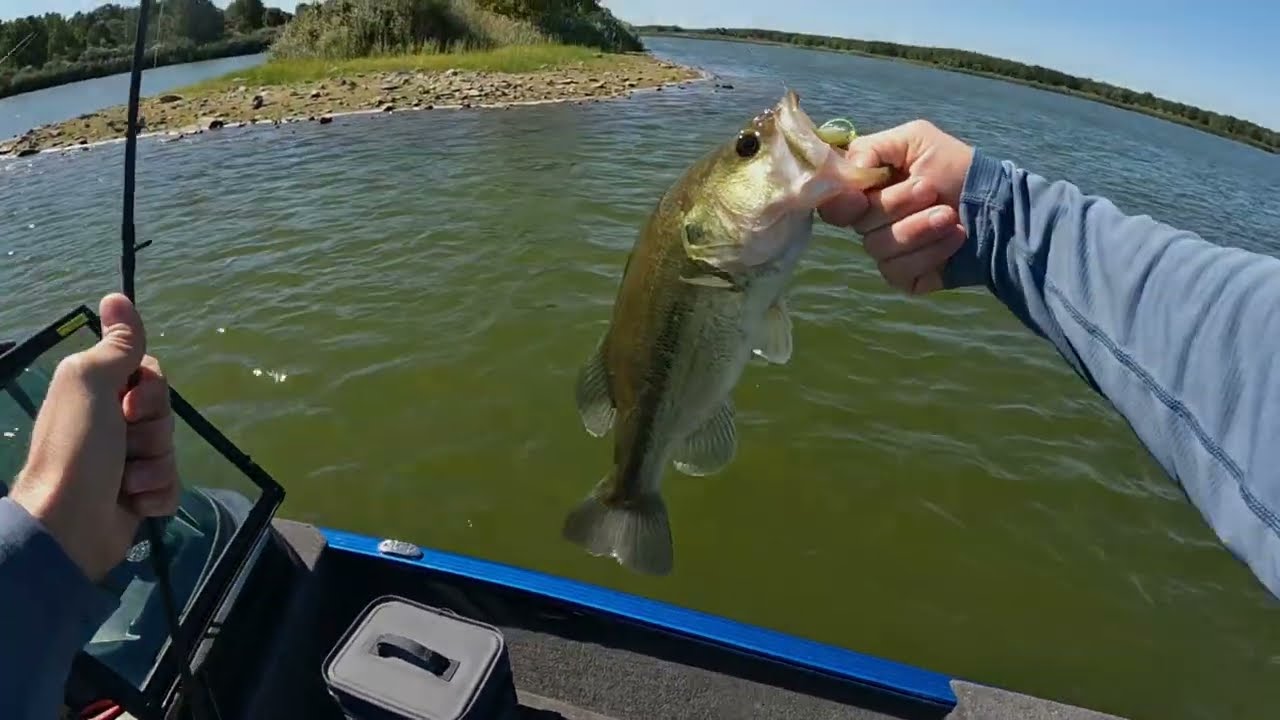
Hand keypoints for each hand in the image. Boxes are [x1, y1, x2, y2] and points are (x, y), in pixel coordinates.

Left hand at [9, 293, 179, 581]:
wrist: (68, 524)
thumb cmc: (77, 447)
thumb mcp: (92, 383)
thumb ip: (116, 345)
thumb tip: (118, 296)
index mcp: (98, 395)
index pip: (151, 375)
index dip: (149, 389)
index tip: (129, 401)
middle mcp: (111, 425)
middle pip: (165, 412)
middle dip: (153, 430)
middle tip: (124, 443)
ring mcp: (126, 463)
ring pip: (170, 451)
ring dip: (153, 466)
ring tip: (125, 481)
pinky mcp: (140, 497)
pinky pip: (172, 487)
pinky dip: (157, 495)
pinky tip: (133, 503)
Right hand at [820, 119, 974, 293]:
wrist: (998, 204)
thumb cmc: (955, 168)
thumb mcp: (916, 139)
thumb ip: (873, 147)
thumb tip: (846, 169)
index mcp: (865, 191)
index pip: (832, 203)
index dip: (841, 201)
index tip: (862, 195)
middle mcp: (869, 223)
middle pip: (859, 223)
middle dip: (898, 204)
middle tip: (930, 190)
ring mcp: (886, 251)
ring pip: (880, 247)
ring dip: (919, 228)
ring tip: (950, 215)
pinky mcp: (904, 276)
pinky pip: (900, 270)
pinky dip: (932, 252)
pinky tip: (955, 237)